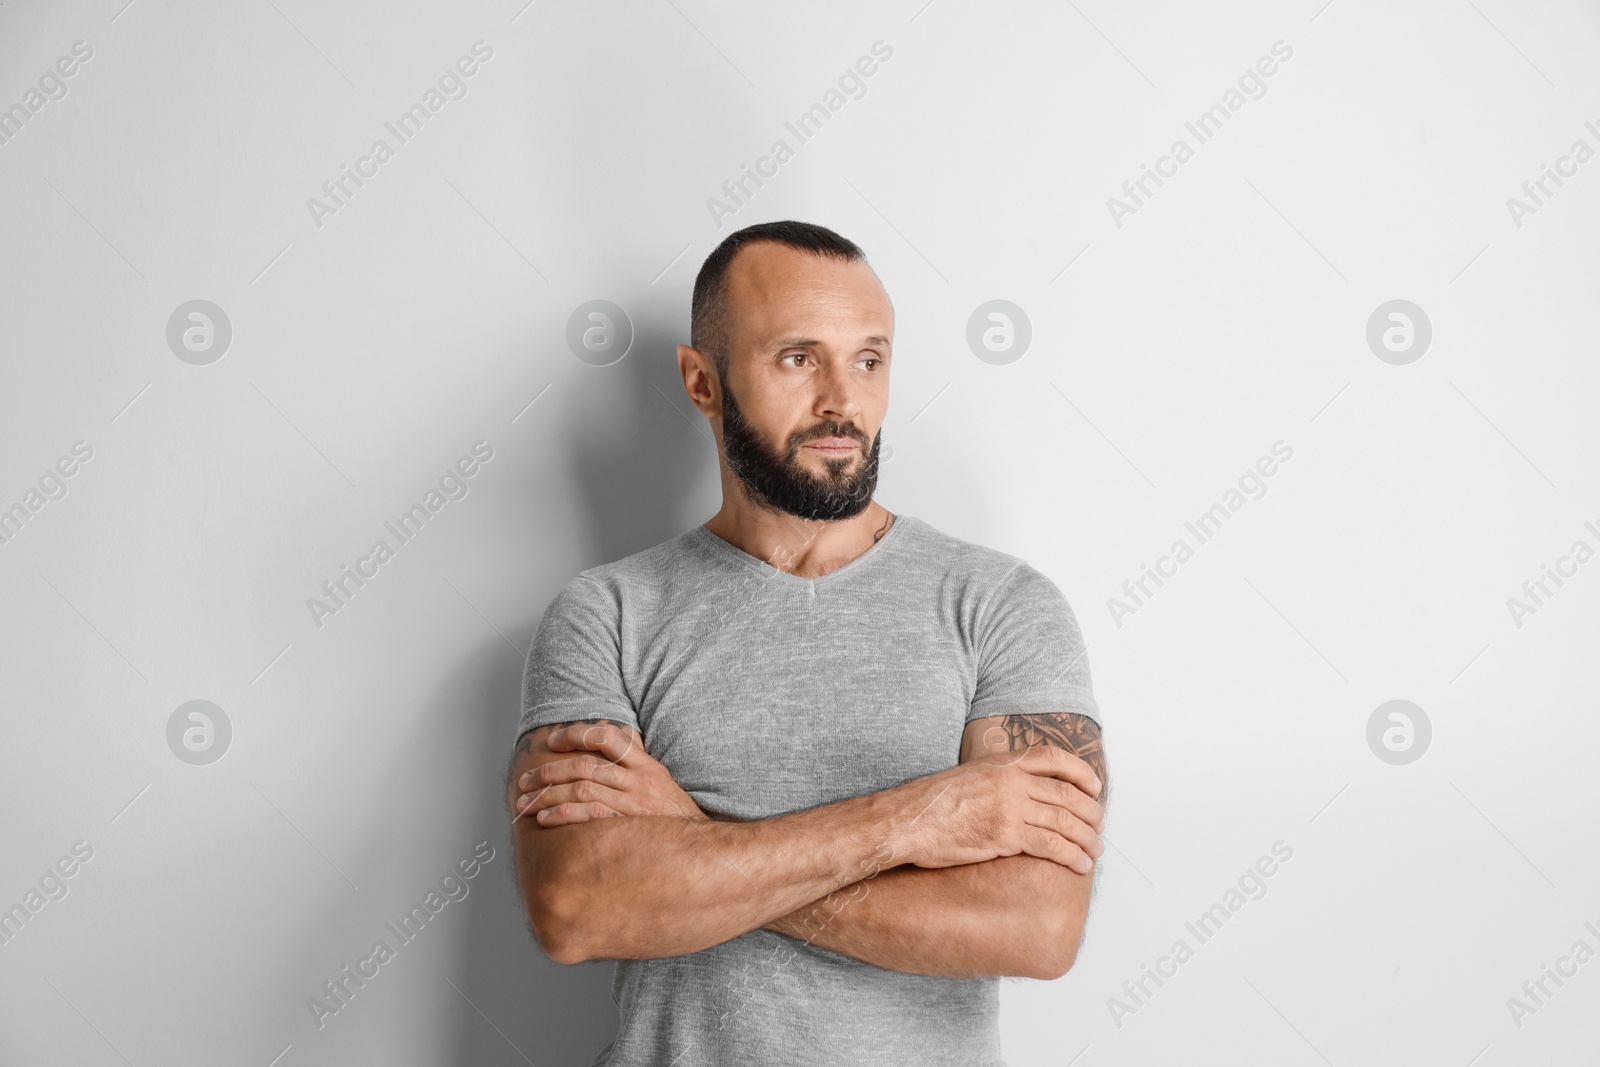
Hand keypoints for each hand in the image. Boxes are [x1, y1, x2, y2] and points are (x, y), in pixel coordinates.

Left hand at [515, 721, 707, 826]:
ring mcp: (636, 803)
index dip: (576, 734)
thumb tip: (612, 737)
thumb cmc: (674, 816)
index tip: (552, 741)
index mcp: (646, 765)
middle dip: (549, 771)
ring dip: (548, 795)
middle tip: (525, 780)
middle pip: (586, 765)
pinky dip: (564, 815)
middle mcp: (641, 780)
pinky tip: (545, 819)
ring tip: (525, 802)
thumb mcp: (660, 782)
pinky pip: (591, 816)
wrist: (702, 849)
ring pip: (583, 789)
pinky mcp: (630, 826)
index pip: (608, 736)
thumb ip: (635, 761)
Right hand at [894, 746, 1104, 872]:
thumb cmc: (931, 804)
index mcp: (1001, 763)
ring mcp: (1009, 808)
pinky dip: (1072, 855)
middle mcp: (1010, 781)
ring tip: (1096, 851)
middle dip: (1091, 813)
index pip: (1053, 758)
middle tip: (1099, 827)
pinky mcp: (1005, 836)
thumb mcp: (968, 776)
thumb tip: (1022, 795)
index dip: (1080, 772)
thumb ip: (997, 779)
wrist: (907, 821)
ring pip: (1064, 821)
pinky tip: (1080, 864)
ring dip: (1087, 838)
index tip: (1094, 787)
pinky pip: (1051, 845)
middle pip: (1066, 793)